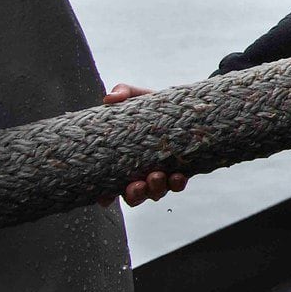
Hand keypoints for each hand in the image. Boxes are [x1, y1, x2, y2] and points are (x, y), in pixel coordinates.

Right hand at [97, 84, 189, 206]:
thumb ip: (123, 93)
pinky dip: (177, 184)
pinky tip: (178, 176)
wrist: (185, 104)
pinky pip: (177, 185)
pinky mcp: (181, 169)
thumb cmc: (153, 104)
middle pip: (133, 196)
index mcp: (123, 160)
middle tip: (136, 185)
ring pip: (155, 193)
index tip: (105, 198)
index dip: (105, 196)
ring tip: (157, 176)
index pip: (109, 185)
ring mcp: (160, 173)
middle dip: (134, 195)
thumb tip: (109, 97)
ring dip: (155, 190)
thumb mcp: (136, 96)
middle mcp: (140, 171)